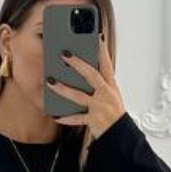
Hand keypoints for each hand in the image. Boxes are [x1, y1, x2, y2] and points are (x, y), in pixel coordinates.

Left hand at [47, 32, 125, 167]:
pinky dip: (66, 118)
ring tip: (51, 81)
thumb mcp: (111, 95)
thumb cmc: (114, 114)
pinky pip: (77, 119)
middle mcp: (106, 94)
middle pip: (91, 75)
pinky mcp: (94, 120)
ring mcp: (99, 107)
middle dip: (78, 64)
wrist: (120, 135)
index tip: (96, 36)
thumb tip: (84, 69)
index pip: (106, 64)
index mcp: (111, 86)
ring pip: (79, 96)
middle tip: (64, 53)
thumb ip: (100, 82)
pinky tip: (55, 115)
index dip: (101, 50)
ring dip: (64, 88)